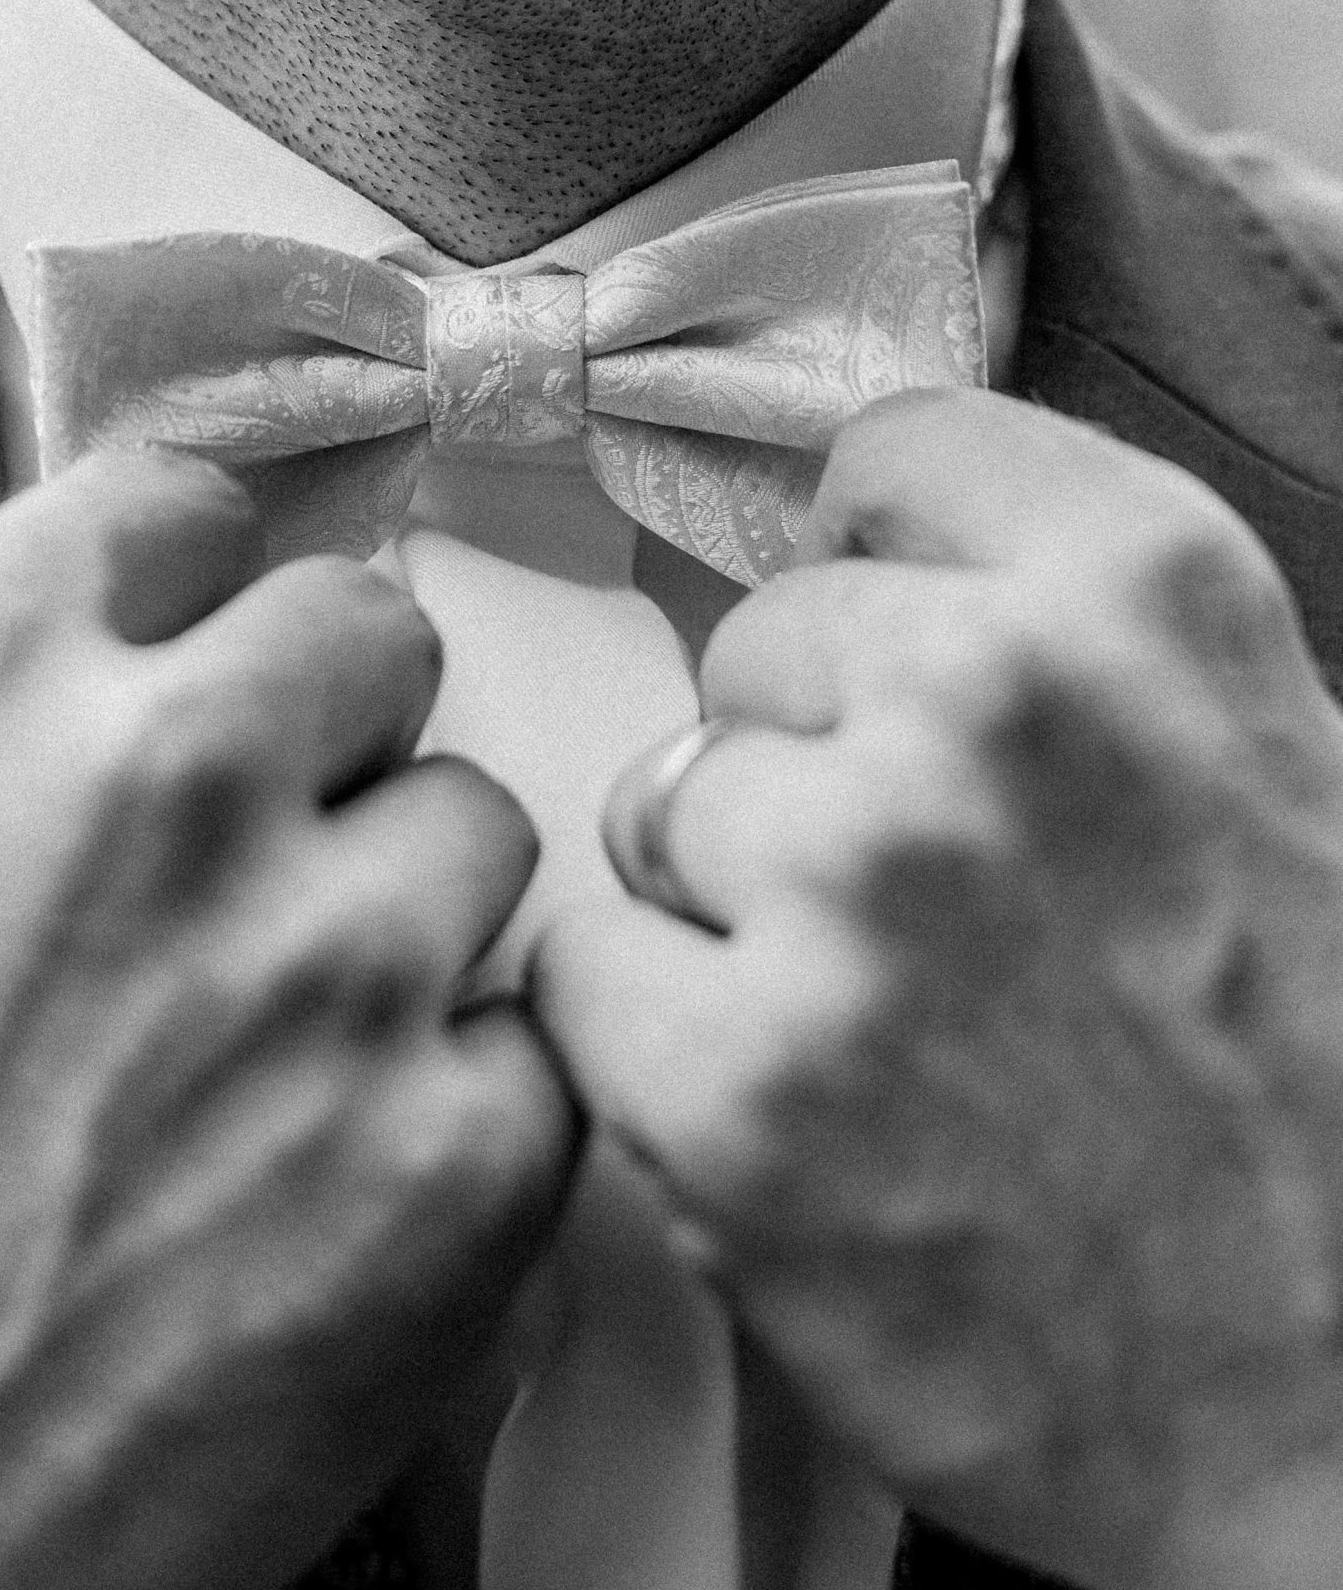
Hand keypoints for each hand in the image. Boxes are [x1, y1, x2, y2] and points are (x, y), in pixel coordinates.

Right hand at [0, 450, 576, 1589]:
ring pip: (475, 821)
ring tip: (284, 1048)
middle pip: (370, 632)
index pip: (191, 507)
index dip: (198, 595)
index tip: (203, 653)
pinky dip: (460, 1100)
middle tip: (261, 857)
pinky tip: (337, 1176)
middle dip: (325, 734)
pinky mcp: (456, 1146)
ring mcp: (331, 956)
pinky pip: (531, 1032)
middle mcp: (169, 771)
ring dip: (401, 915)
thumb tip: (142, 619)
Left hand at [533, 391, 1342, 1589]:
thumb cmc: (1292, 1072)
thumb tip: (864, 543)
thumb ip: (1062, 620)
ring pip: (667, 800)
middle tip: (934, 904)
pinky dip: (654, 1041)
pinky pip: (586, 964)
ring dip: (736, 906)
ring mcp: (857, 879)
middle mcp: (994, 696)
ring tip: (888, 1026)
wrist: (1322, 1400)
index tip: (892, 637)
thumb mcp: (1252, 755)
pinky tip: (796, 1110)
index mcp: (1144, 587)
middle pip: (761, 640)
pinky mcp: (736, 1075)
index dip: (877, 560)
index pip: (888, 454)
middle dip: (814, 757)